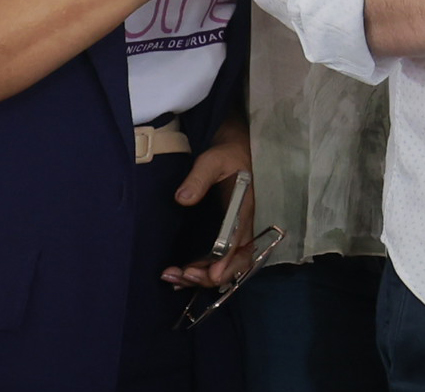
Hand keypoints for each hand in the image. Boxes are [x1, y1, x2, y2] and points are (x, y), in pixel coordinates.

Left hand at [162, 126, 254, 289]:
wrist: (233, 154)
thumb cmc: (226, 158)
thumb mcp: (212, 161)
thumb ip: (199, 178)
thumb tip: (183, 198)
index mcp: (243, 211)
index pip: (239, 243)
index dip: (226, 262)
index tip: (209, 274)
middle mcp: (242, 228)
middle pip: (236, 263)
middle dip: (211, 276)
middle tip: (183, 277)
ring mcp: (234, 235)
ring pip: (226, 267)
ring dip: (201, 278)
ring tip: (173, 278)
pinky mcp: (223, 237)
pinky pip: (217, 263)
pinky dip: (200, 274)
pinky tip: (179, 278)